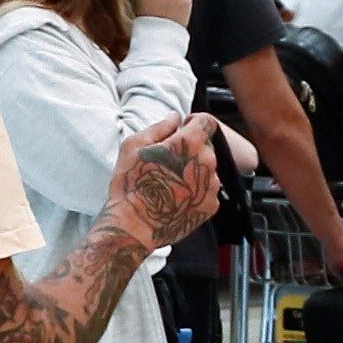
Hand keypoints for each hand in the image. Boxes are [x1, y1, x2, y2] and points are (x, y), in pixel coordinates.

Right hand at [109, 115, 223, 241]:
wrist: (134, 226)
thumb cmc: (131, 185)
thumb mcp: (135, 146)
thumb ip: (159, 127)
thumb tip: (174, 117)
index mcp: (190, 143)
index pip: (207, 121)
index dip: (195, 123)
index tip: (184, 129)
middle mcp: (207, 162)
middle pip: (206, 146)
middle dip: (190, 148)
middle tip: (168, 161)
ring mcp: (211, 186)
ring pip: (207, 169)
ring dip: (193, 170)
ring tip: (170, 182)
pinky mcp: (211, 205)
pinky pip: (207, 190)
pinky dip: (196, 190)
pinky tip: (177, 196)